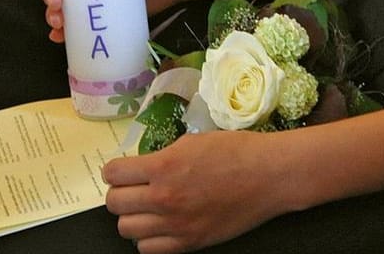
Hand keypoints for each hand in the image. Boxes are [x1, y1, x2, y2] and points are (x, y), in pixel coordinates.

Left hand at [103, 130, 294, 252]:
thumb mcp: (193, 141)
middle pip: (115, 203)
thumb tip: (143, 167)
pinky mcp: (189, 242)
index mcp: (164, 165)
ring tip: (148, 208)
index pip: (113, 173)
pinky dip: (149, 238)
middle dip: (120, 193)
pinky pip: (147, 249)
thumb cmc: (237, 151)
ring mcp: (176, 224)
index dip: (115, 171)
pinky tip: (161, 225)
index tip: (122, 171)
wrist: (270, 176)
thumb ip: (163, 155)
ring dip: (133, 217)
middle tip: (134, 188)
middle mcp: (164, 197)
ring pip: (126, 229)